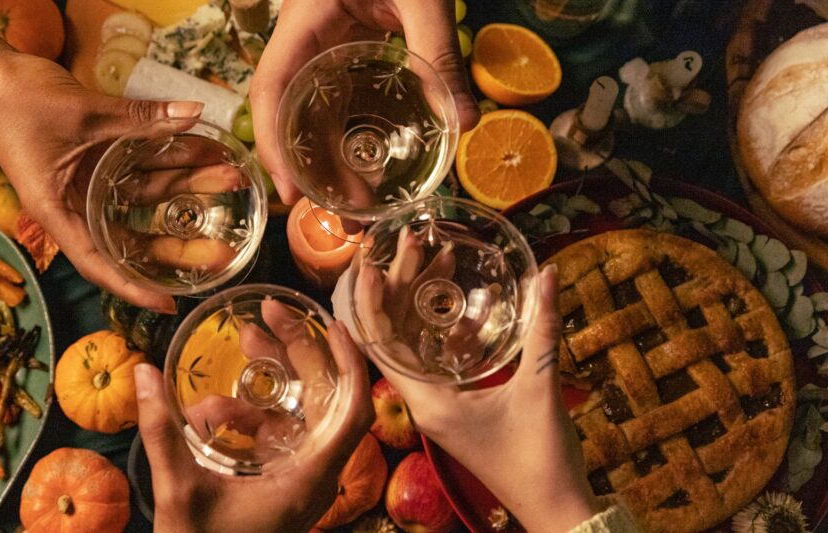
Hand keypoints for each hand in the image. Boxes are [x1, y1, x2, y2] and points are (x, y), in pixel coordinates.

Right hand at [0, 52, 207, 311]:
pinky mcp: (97, 159)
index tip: (168, 304)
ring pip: (144, 197)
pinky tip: (203, 154)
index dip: (133, 288)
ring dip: (185, 188)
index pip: (99, 263)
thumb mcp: (85, 113)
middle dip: (179, 241)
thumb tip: (194, 111)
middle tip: (224, 248)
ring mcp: (88, 183)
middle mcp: (75, 204)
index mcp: (58, 211)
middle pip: (132, 236)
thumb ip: (141, 117)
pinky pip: (139, 169)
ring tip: (230, 178)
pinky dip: (168, 162)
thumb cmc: (21, 100)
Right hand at [133, 321, 373, 532]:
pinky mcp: (282, 485)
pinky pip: (277, 438)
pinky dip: (252, 417)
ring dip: (269, 383)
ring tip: (239, 346)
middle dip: (297, 353)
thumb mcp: (179, 492)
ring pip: (297, 417)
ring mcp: (300, 481)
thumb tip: (143, 373)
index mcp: (310, 480)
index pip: (353, 413)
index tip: (332, 324)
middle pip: (325, 401)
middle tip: (265, 316)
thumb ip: (161, 432)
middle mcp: (315, 477)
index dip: (351, 364)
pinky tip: (212, 410)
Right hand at [250, 0, 480, 203]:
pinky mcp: (345, 48)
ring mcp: (323, 45)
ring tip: (360, 206)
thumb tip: (467, 122)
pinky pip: (337, 99)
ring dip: (329, 161)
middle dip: (308, 169)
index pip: (270, 88)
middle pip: (289, 112)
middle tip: (342, 219)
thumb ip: (439, 53)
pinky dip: (349, 136)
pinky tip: (370, 165)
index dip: (273, 144)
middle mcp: (304, 39)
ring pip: (312, 111)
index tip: (292, 192)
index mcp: (305, 21)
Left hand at [356, 263, 604, 532]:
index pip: (379, 344)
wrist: (554, 508)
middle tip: (412, 243)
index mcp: (427, 401)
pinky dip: (448, 330)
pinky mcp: (455, 408)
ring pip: (416, 344)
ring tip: (437, 258)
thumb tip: (549, 273)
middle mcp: (423, 402)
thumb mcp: (541, 388)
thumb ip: (543, 330)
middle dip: (401, 287)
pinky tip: (469, 303)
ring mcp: (437, 405)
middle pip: (395, 336)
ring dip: (424, 304)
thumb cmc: (540, 457)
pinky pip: (439, 359)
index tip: (370, 262)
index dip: (371, 302)